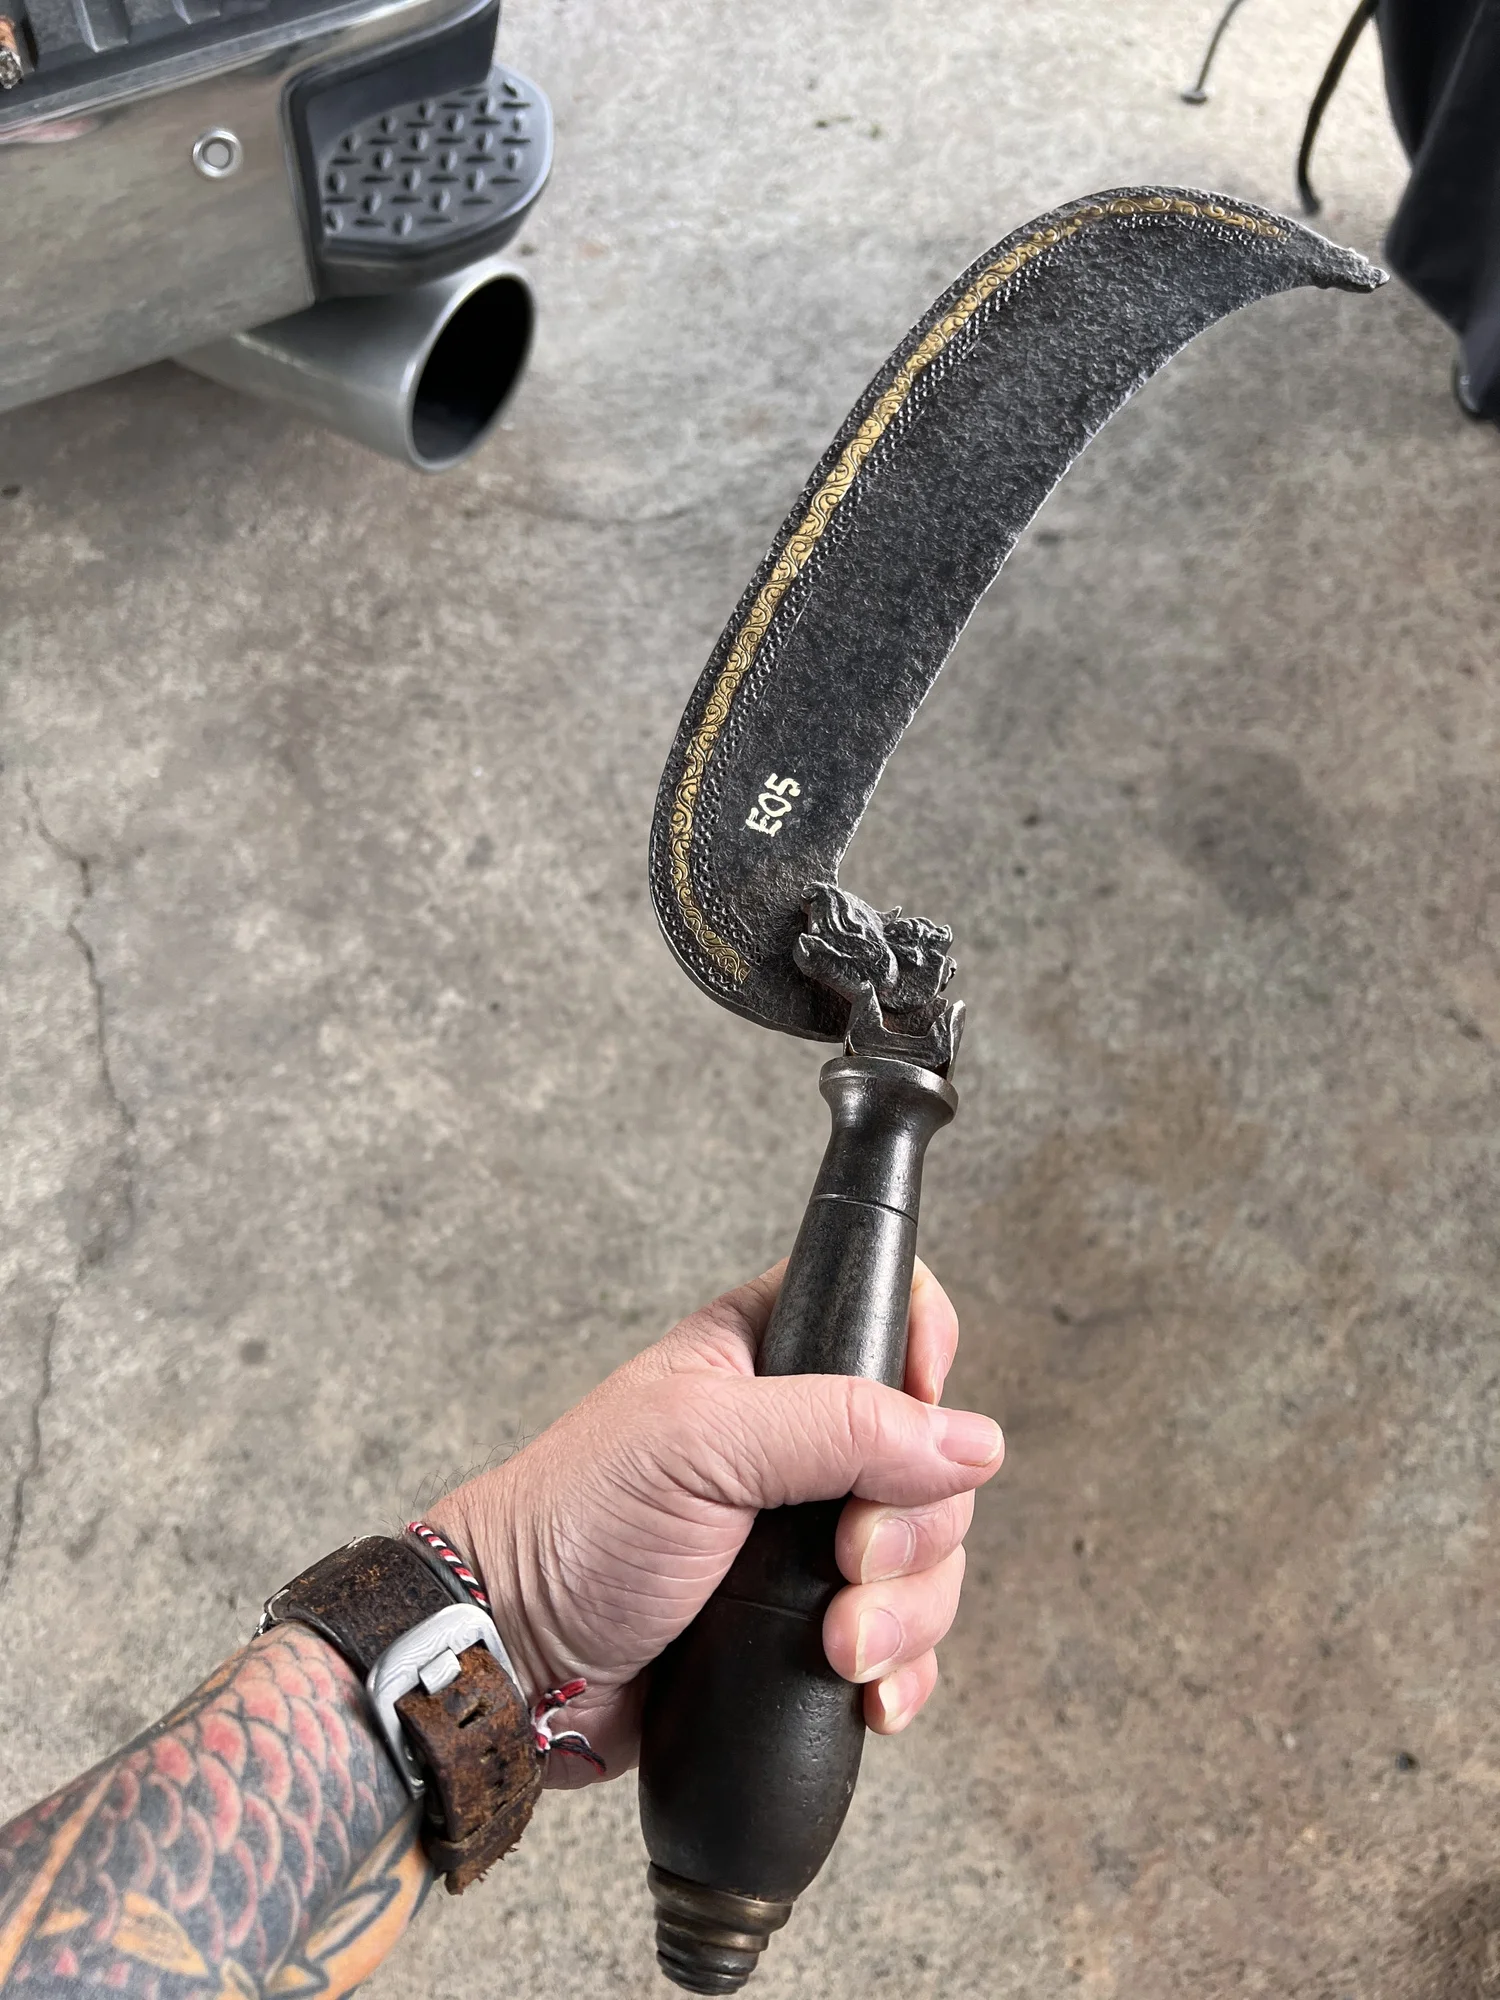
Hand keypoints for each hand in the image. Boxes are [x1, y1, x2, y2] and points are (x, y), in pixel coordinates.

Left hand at [426, 1260, 1001, 1783]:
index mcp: (766, 1354)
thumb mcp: (702, 1443)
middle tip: (846, 1562)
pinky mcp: (805, 1619)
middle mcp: (797, 1438)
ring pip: (928, 1555)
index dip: (923, 1353)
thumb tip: (969, 1439)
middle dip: (910, 1527)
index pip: (887, 1310)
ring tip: (838, 1646)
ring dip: (903, 1612)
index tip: (919, 1405)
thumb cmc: (574, 1525)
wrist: (517, 1662)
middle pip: (930, 1455)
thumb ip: (841, 1426)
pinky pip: (904, 1637)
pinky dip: (901, 1669)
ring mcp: (806, 1534)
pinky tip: (870, 1692)